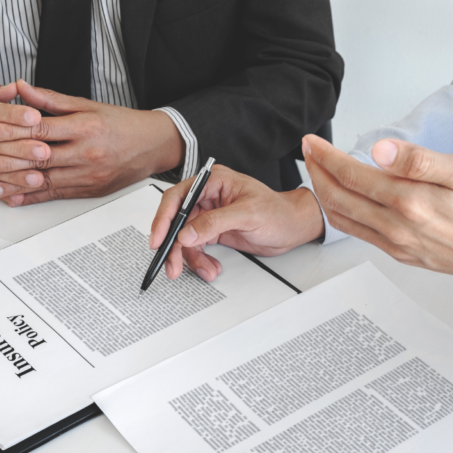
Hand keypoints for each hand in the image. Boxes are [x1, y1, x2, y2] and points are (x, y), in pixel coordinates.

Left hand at [0, 80, 184, 205]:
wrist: (154, 146)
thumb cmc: (123, 124)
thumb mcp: (88, 105)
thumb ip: (51, 100)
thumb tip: (20, 88)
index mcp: (85, 128)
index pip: (42, 130)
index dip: (12, 131)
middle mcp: (86, 154)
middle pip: (40, 159)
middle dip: (7, 161)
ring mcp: (88, 175)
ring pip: (45, 181)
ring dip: (16, 184)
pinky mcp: (89, 191)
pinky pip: (56, 195)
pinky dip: (33, 198)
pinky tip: (15, 198)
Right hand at [149, 165, 323, 281]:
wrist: (293, 227)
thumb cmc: (278, 211)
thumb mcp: (248, 214)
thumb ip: (215, 222)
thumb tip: (188, 232)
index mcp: (213, 182)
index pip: (178, 197)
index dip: (164, 219)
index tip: (158, 239)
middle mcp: (208, 197)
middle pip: (177, 221)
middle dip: (174, 245)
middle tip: (173, 265)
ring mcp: (210, 215)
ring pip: (186, 238)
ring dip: (190, 258)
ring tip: (205, 270)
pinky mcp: (214, 231)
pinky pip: (197, 247)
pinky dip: (201, 260)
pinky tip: (211, 267)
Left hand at [303, 134, 452, 296]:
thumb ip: (419, 161)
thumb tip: (381, 150)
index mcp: (410, 202)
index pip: (352, 176)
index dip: (327, 157)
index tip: (313, 142)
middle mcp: (397, 228)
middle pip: (339, 199)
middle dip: (317, 172)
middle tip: (308, 152)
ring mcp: (396, 244)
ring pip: (344, 220)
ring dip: (324, 194)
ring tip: (318, 173)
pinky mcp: (400, 254)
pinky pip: (359, 234)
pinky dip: (342, 215)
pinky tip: (343, 201)